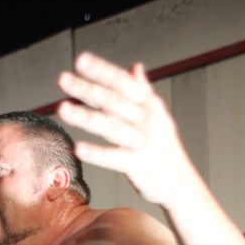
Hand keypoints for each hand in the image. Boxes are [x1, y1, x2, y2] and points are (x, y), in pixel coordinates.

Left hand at [57, 52, 191, 205]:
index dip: (102, 70)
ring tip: (62, 109)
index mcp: (150, 105)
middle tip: (62, 79)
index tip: (80, 60)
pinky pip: (115, 157)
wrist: (182, 185)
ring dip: (86, 116)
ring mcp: (143, 143)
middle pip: (114, 100)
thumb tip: (135, 67)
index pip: (123, 82)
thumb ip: (144, 91)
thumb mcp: (159, 116)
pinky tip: (79, 148)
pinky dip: (97, 153)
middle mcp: (147, 120)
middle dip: (87, 89)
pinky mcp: (138, 166)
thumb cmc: (165, 150)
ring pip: (111, 126)